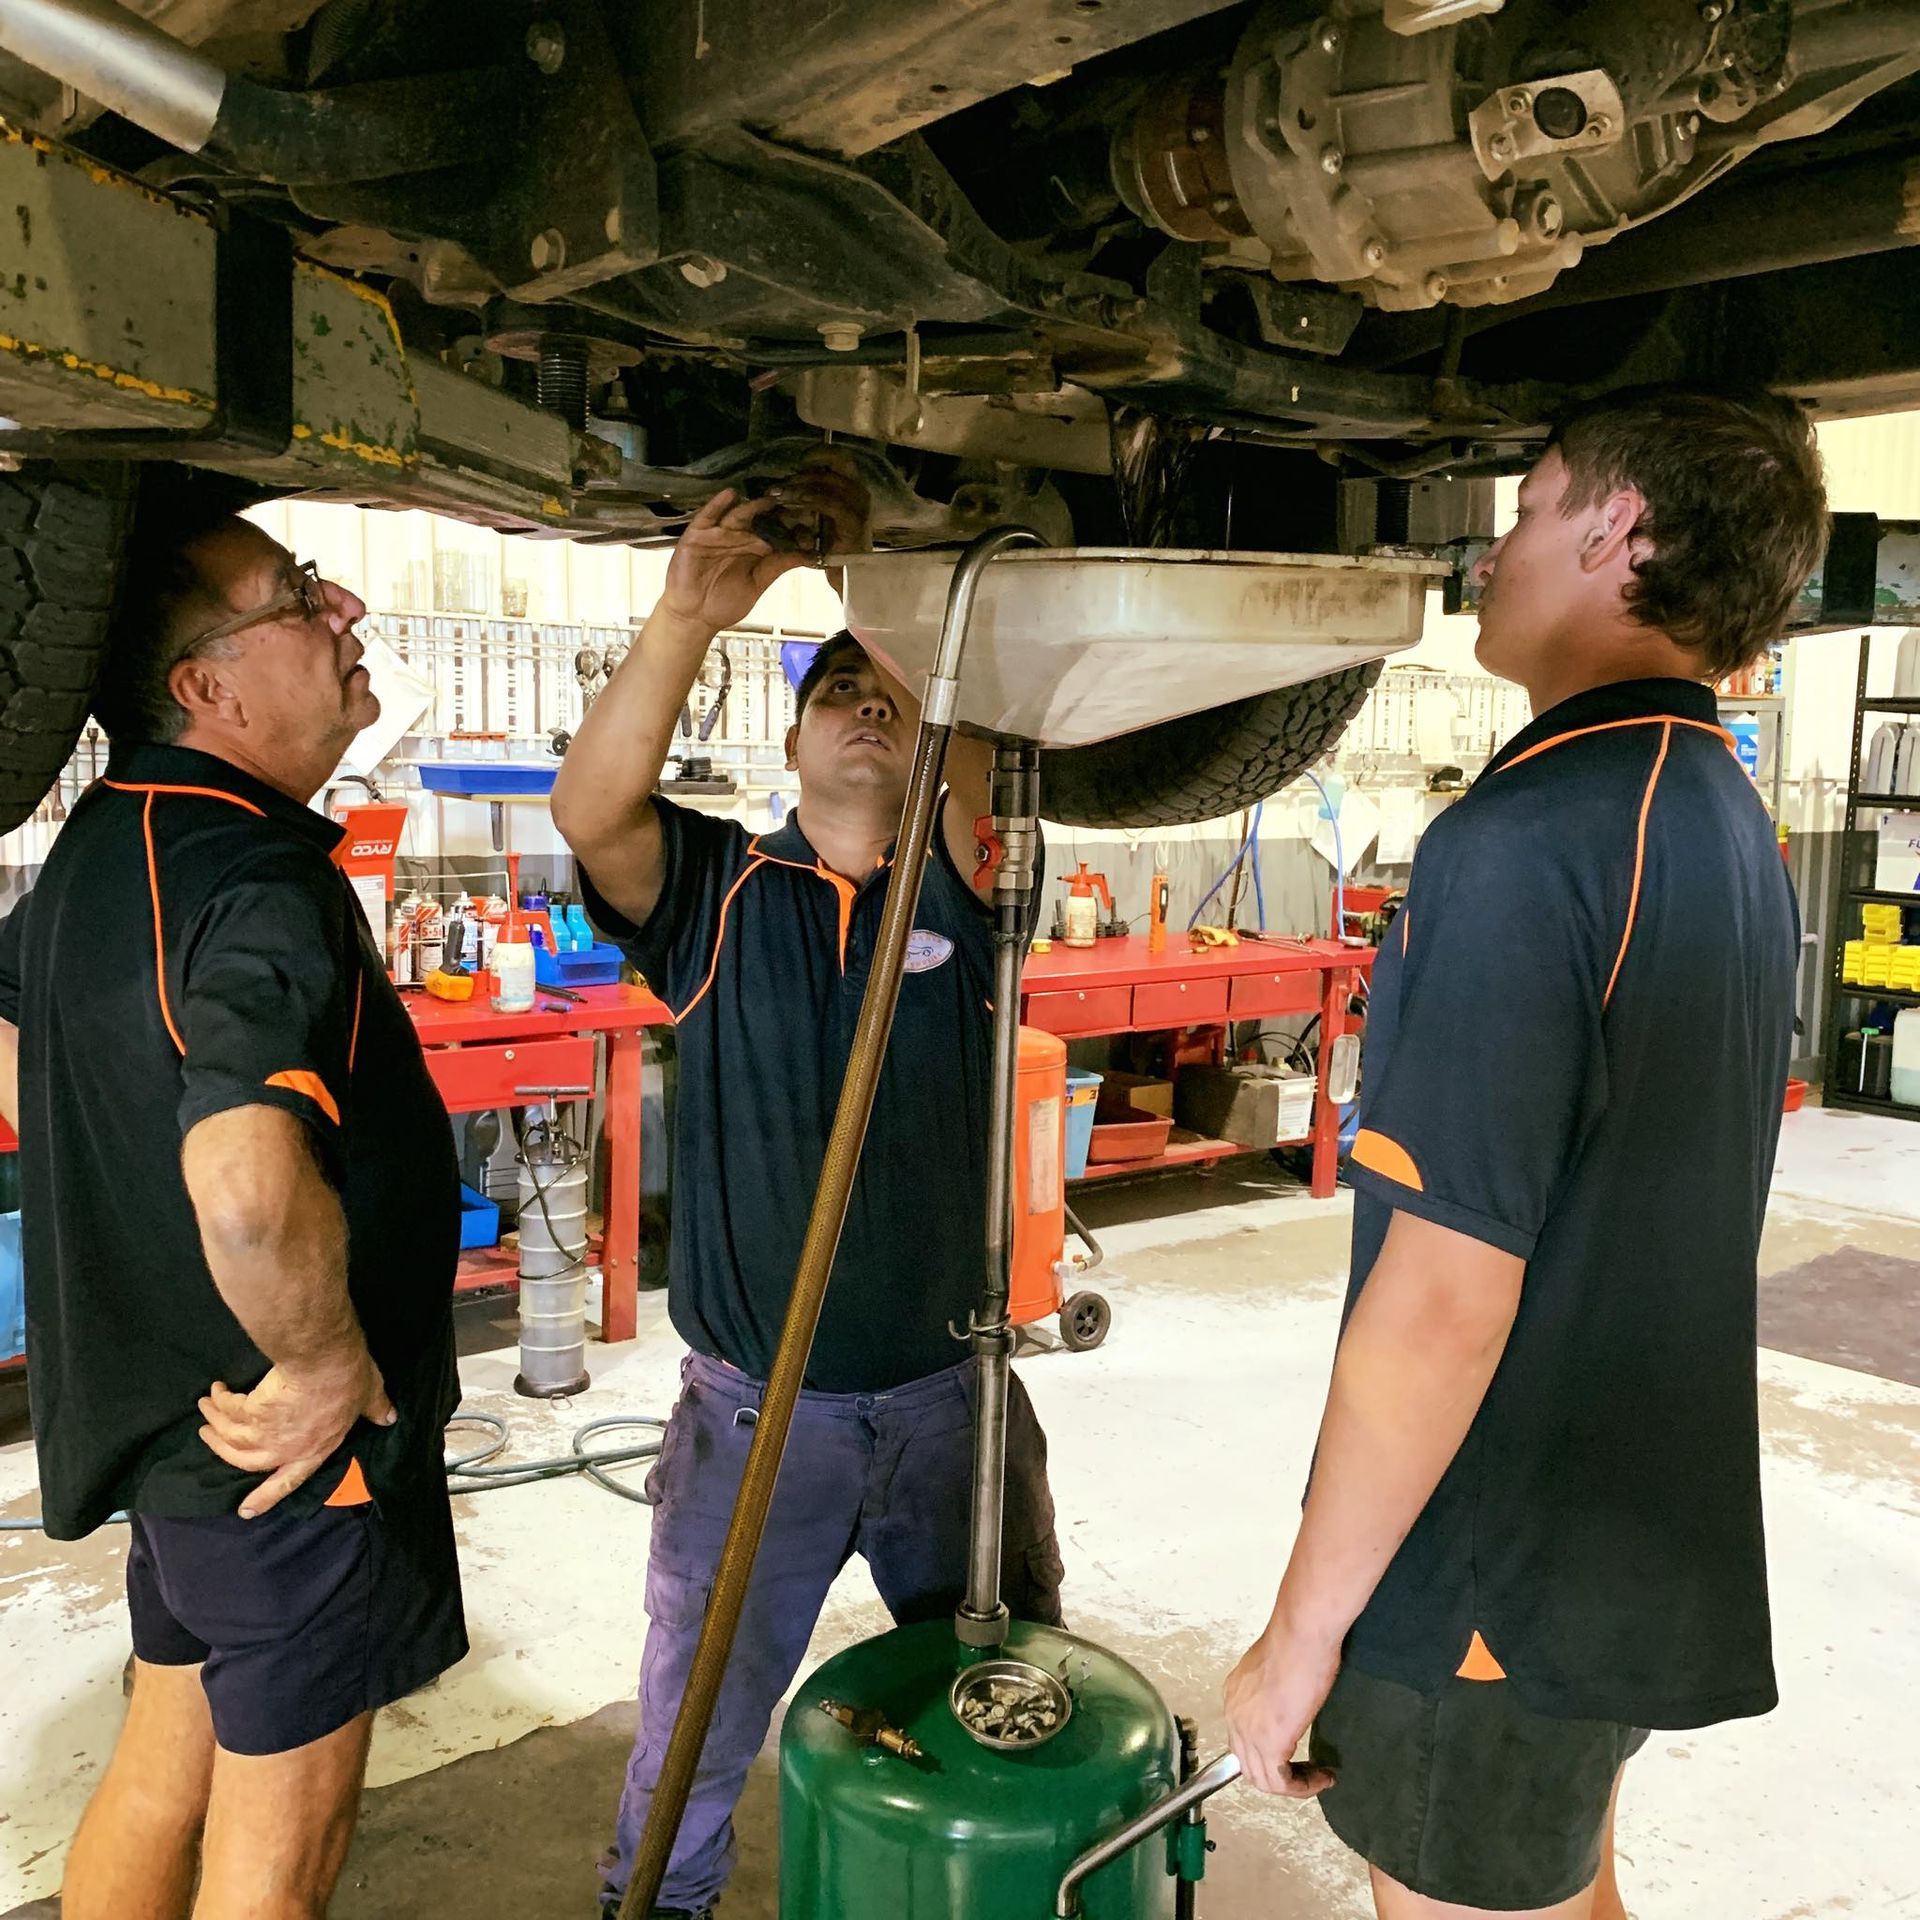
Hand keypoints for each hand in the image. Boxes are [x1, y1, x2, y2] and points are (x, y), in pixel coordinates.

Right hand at [198, 1347, 393, 1519]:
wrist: (324, 1361)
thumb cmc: (349, 1378)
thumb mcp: (370, 1394)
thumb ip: (377, 1408)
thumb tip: (390, 1417)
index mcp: (315, 1449)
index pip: (289, 1481)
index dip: (267, 1497)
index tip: (245, 1511)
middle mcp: (286, 1447)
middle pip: (246, 1460)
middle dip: (223, 1450)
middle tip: (206, 1437)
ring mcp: (266, 1432)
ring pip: (231, 1436)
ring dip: (214, 1424)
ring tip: (205, 1408)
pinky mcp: (251, 1411)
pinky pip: (229, 1410)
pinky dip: (219, 1402)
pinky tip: (215, 1392)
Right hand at [661, 451, 869, 633]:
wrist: (695, 618)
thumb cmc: (724, 603)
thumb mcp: (758, 583)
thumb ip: (779, 566)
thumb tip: (810, 555)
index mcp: (752, 548)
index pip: (774, 532)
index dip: (789, 526)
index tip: (809, 519)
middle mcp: (736, 537)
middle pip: (757, 520)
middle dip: (774, 512)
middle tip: (793, 501)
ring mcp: (716, 535)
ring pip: (737, 517)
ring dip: (752, 507)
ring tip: (769, 499)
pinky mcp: (697, 536)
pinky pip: (707, 517)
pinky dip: (717, 504)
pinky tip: (730, 494)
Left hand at [1223, 1620, 1340, 1797]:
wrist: (1302, 1634)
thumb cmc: (1299, 1642)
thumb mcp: (1277, 1668)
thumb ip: (1274, 1690)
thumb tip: (1287, 1702)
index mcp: (1235, 1695)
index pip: (1243, 1741)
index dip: (1269, 1755)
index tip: (1295, 1756)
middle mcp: (1234, 1714)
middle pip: (1249, 1765)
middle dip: (1280, 1776)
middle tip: (1309, 1772)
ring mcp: (1248, 1730)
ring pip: (1263, 1779)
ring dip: (1294, 1786)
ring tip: (1319, 1777)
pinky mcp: (1270, 1743)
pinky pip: (1280, 1782)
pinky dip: (1302, 1787)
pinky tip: (1323, 1777)